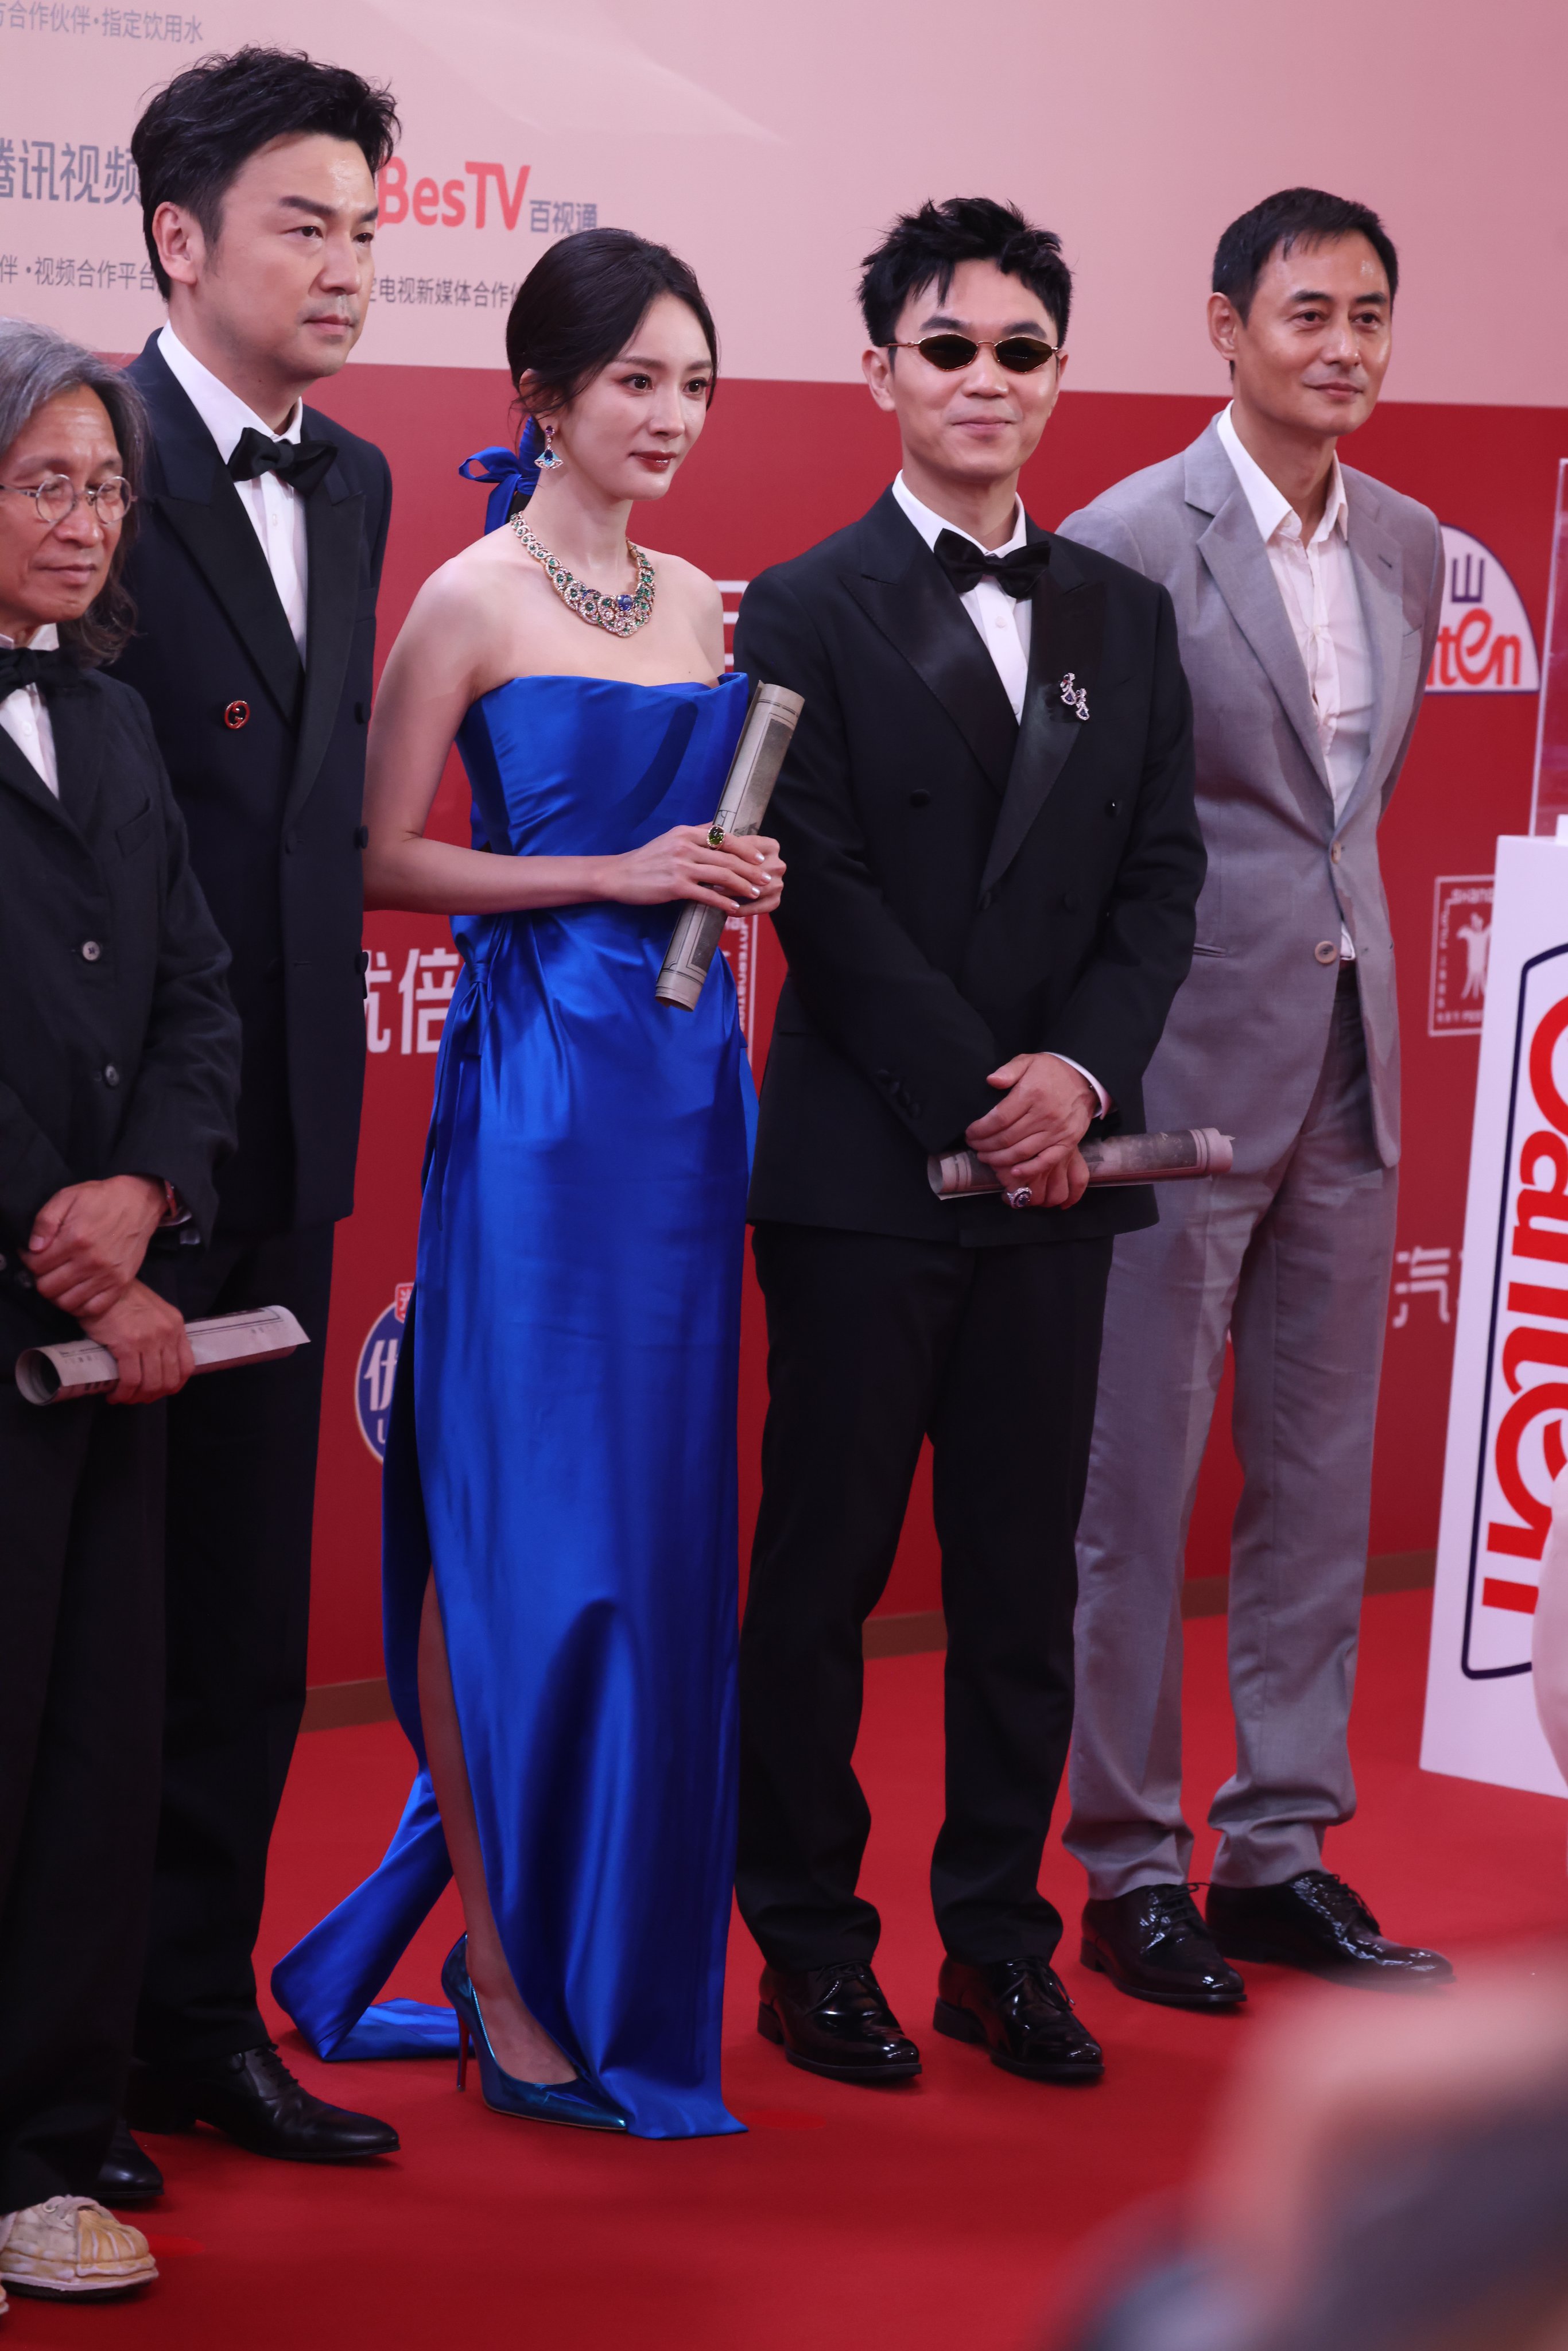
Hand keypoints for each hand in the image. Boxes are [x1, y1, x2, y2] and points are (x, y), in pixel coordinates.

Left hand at [23, 1175, 164, 1317]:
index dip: (29, 1261)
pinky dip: (79, 1307)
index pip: (37, 1266)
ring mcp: (107, 1275)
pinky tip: (76, 1293)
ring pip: (67, 1302)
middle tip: (46, 1268)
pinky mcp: (121, 1283)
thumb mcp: (67, 1197)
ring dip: (57, 1294)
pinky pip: (93, 1309)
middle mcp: (91, 1261)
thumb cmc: (101, 1199)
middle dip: (41, 1278)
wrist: (138, 1202)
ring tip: (59, 1281)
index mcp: (75, 1239)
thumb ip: (45, 1221)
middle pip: (48, 1287)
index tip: (33, 1255)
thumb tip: (33, 1248)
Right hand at [78, 1279, 193, 1403]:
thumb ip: (160, 1332)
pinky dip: (124, 1392)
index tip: (160, 1391)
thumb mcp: (153, 1312)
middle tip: (137, 1398)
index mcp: (176, 1325)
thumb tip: (155, 1360)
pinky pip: (131, 1379)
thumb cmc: (122, 1299)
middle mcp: (167, 1333)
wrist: (101, 1285)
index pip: (187, 1366)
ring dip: (137, 1397)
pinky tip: (115, 1395)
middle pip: (169, 1378)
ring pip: (151, 1383)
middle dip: (153, 1395)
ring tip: (124, 1398)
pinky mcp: (128, 1344)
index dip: (175, 1384)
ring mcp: (149, 1339)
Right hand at [603, 827, 784, 916]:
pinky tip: (733, 909)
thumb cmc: (647, 860)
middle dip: (751, 869)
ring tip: (755, 894)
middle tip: (766, 879)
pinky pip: (707, 895)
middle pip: (728, 857)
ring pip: (721, 875)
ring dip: (742, 886)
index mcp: (686, 832)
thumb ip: (695, 834)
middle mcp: (685, 846)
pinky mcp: (675, 886)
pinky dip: (723, 902)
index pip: (724, 837)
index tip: (761, 858)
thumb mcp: (671, 839)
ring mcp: (680, 866)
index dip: (746, 848)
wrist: (619, 875)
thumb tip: (718, 829)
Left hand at [965, 1052, 1097, 1209]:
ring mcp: (1057, 1130)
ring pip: (1021, 1152)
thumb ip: (1008, 1070)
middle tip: (974, 1146)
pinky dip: (1029, 1169)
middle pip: (1007, 1138)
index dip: (980, 1130)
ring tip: (986, 1157)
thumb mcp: (1029, 1061)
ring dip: (999, 1159)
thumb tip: (991, 1081)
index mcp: (1032, 1093)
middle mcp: (1044, 1114)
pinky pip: (1046, 1161)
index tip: (970, 1133)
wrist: (1085, 1078)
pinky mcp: (1068, 1142)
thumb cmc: (1052, 1071)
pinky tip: (1013, 1172)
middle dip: (985, 1146)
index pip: (999, 1118)